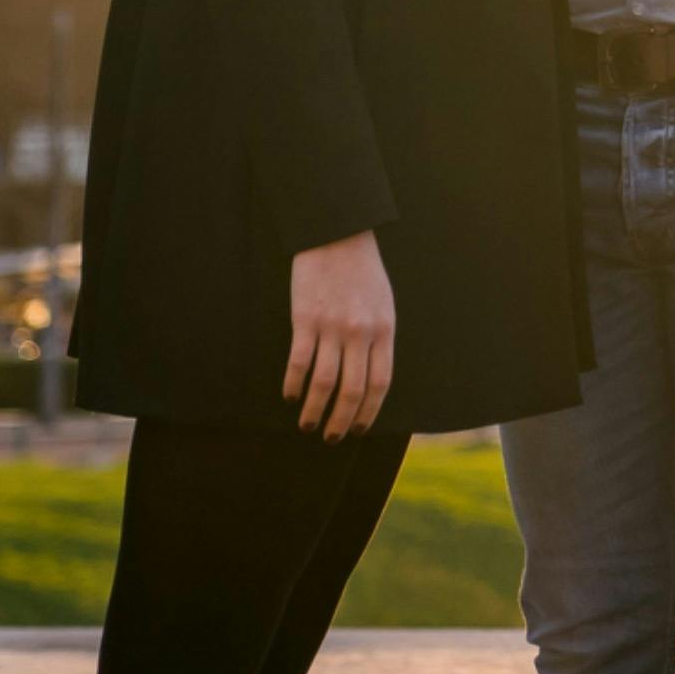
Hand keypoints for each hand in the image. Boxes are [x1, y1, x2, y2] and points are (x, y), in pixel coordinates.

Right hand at [284, 230, 394, 439]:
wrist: (338, 235)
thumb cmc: (363, 272)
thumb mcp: (384, 305)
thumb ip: (379, 339)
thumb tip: (371, 378)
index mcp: (384, 330)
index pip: (380, 383)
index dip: (369, 411)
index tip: (360, 429)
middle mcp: (361, 333)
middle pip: (353, 390)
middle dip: (342, 421)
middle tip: (332, 438)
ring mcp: (332, 327)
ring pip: (324, 383)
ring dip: (314, 410)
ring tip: (307, 425)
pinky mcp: (305, 319)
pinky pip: (299, 362)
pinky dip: (293, 384)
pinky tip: (290, 396)